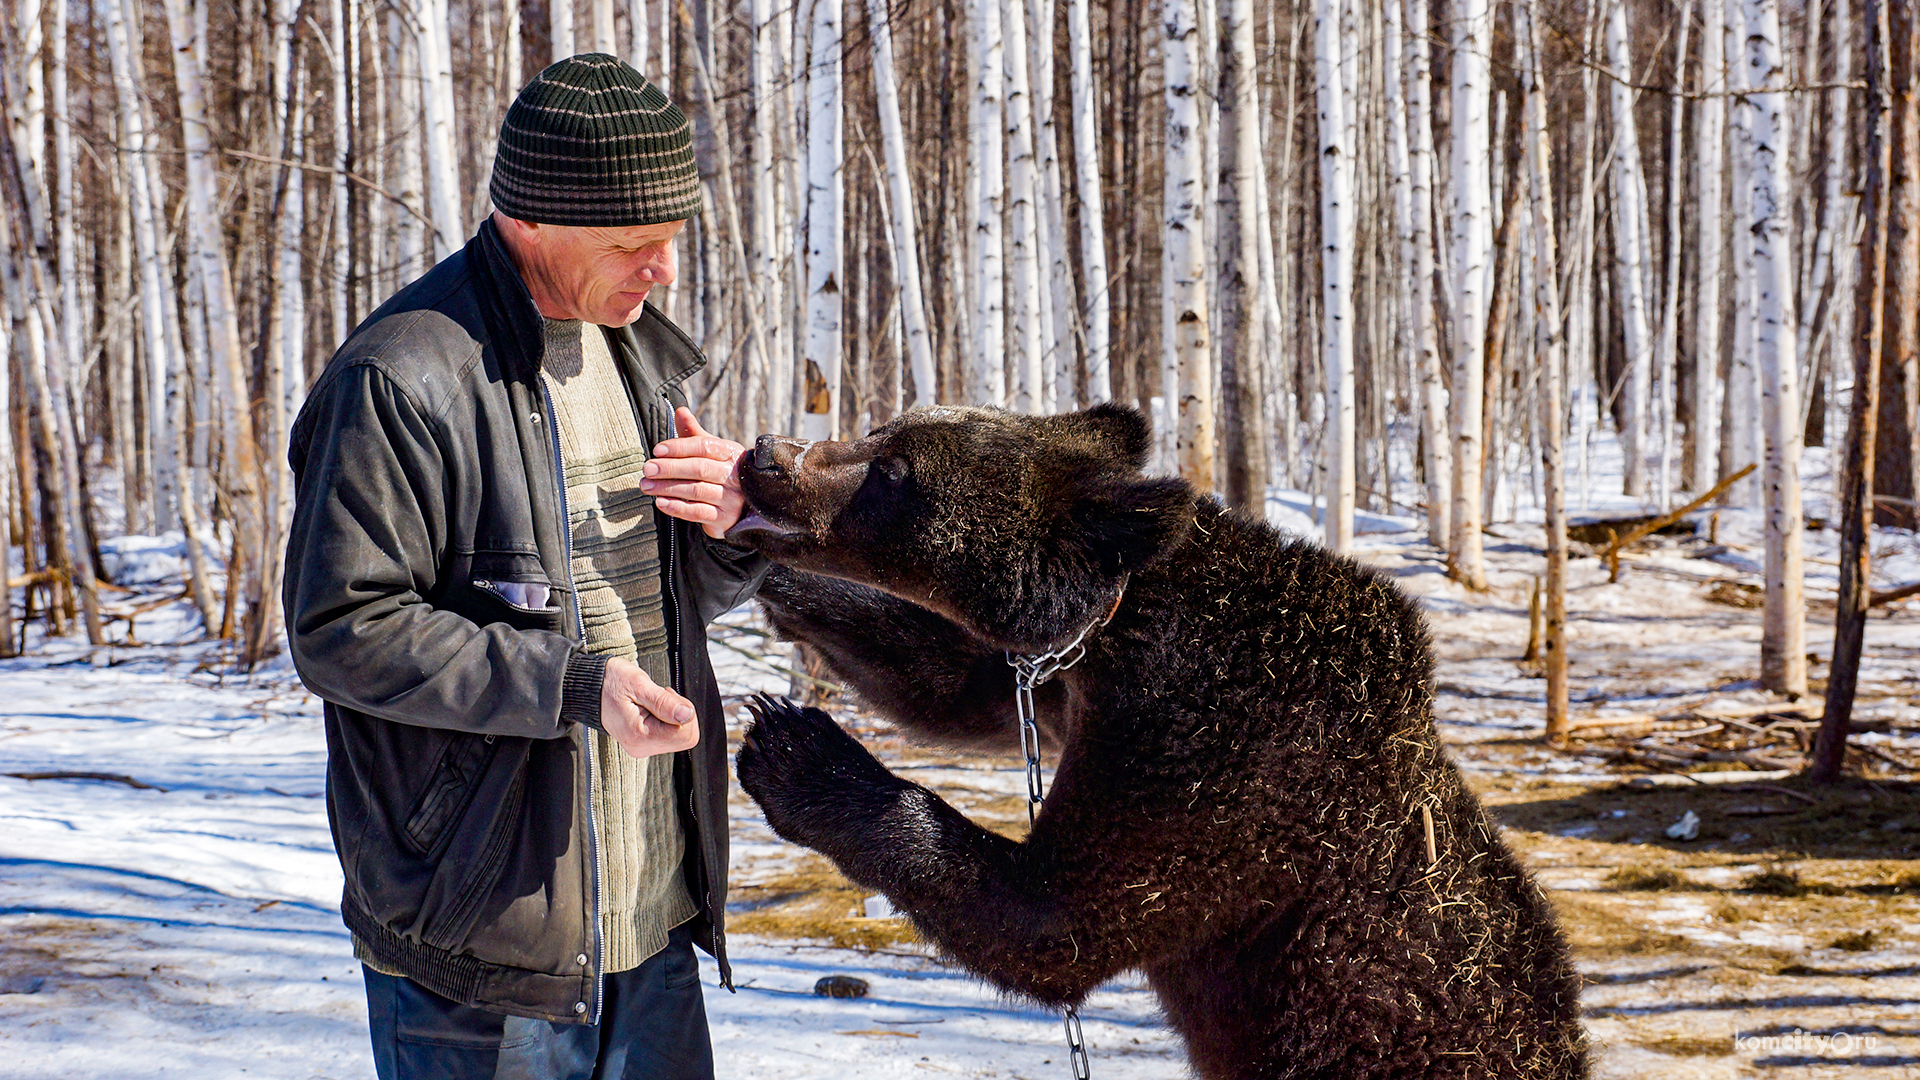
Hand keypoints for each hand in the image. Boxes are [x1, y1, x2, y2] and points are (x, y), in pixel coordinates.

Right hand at [599, 656, 698, 757]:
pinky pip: (669, 735)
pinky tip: (652, 708)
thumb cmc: (612, 681)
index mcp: (639, 736)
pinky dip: (667, 719)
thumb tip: (687, 715)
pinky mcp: (644, 743)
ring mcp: (642, 747)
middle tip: (660, 695)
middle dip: (680, 713)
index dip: (683, 710)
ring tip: (653, 701)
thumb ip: (664, 702)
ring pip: (679, 737)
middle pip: (685, 737)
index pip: (685, 733)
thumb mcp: (639, 684)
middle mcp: (641, 748)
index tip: (665, 694)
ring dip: (673, 715)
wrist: (591, 686)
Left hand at [643, 407, 746, 537]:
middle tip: (647, 468)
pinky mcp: (724, 518)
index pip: (704, 446)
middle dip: (670, 467)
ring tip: (646, 485)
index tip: (657, 450)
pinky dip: (677, 507)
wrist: (743, 507)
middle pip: (700, 468)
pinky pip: (698, 512)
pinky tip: (661, 502)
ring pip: (696, 490)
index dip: (680, 447)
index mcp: (730, 453)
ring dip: (668, 487)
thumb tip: (680, 410)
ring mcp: (731, 498)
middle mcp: (733, 475)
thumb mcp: (711, 452)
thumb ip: (694, 434)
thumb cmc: (720, 473)